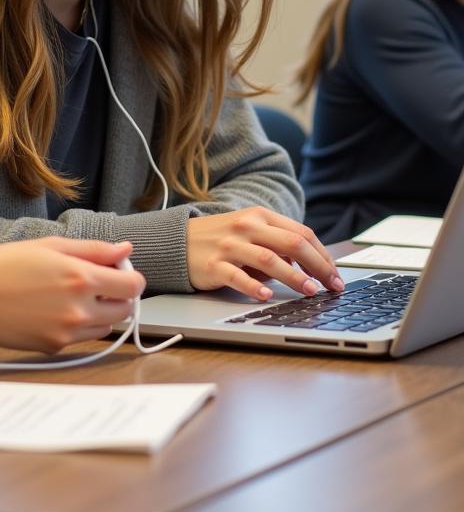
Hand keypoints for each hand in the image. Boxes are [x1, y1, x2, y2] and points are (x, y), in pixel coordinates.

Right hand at [0, 237, 144, 352]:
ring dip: (100, 313)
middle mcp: (80, 309)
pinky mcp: (56, 347)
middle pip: (126, 310)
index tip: (118, 270)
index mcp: (82, 278)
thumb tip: (125, 249)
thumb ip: (93, 249)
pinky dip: (78, 326)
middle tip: (95, 282)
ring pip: (107, 327)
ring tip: (72, 296)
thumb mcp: (49, 246)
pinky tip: (54, 310)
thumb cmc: (4, 266)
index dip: (130, 275)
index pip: (133, 285)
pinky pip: (82, 338)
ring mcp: (69, 332)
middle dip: (117, 295)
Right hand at [187, 207, 343, 300]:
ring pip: (269, 259)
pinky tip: (266, 295)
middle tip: (332, 286)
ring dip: (293, 277)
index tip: (335, 276)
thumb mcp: (249, 232)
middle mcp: (245, 227)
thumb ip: (276, 245)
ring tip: (309, 292)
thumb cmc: (220, 239)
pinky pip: (236, 276)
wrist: (175, 242)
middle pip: (291, 243)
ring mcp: (228, 245)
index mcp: (259, 216)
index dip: (323, 256)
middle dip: (318, 266)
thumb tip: (309, 269)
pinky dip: (253, 286)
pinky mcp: (212, 264)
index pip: (301, 233)